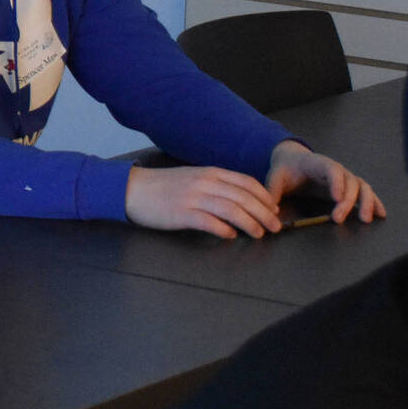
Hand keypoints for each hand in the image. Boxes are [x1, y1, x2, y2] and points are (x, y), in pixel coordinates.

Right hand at [125, 164, 281, 238]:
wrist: (132, 189)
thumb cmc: (163, 187)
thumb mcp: (192, 178)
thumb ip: (215, 186)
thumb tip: (239, 200)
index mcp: (209, 173)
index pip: (245, 182)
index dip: (264, 197)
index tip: (274, 209)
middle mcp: (204, 183)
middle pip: (243, 197)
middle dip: (264, 213)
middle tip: (276, 227)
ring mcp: (193, 198)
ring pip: (231, 209)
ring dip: (249, 222)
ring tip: (259, 234)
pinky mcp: (181, 213)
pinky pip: (208, 221)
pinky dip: (223, 229)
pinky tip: (231, 235)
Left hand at [265, 140, 385, 224]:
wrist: (292, 161)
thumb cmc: (285, 169)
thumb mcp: (275, 177)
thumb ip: (272, 191)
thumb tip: (270, 211)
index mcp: (317, 163)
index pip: (332, 169)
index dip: (337, 182)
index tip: (336, 198)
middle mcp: (336, 169)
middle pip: (349, 181)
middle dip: (347, 201)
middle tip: (338, 218)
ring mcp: (345, 178)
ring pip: (362, 187)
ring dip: (367, 202)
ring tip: (366, 220)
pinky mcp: (349, 188)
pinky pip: (365, 192)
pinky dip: (375, 202)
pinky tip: (381, 214)